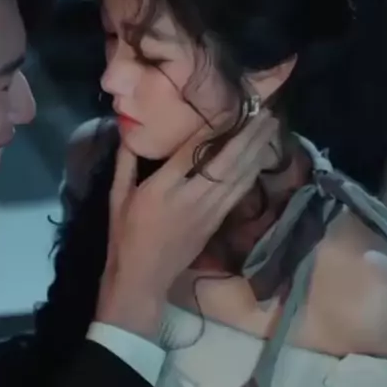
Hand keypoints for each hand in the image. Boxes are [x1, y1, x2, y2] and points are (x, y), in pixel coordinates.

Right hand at [96, 109, 277, 337]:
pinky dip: (251, 173)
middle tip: (264, 112)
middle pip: (225, 162)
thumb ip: (125, 162)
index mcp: (161, 188)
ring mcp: (207, 212)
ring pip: (238, 177)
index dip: (213, 129)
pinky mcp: (216, 222)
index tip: (230, 108)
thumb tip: (129, 131)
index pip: (192, 153)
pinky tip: (260, 157)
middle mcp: (190, 198)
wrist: (143, 279)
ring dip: (256, 151)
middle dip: (247, 136)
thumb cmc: (125, 236)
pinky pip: (238, 193)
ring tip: (270, 127)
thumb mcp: (117, 196)